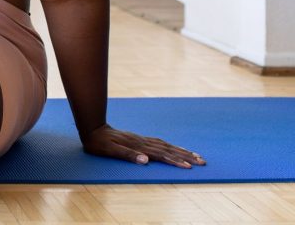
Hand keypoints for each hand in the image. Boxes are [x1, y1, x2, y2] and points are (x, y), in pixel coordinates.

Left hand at [81, 124, 205, 168]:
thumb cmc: (99, 143)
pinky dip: (171, 146)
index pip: (161, 155)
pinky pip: (160, 143)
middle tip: (202, 161)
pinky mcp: (139, 139)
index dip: (175, 160)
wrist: (92, 128)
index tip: (189, 166)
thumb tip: (146, 161)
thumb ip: (128, 155)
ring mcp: (142, 140)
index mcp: (139, 146)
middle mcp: (143, 142)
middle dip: (185, 156)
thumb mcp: (110, 150)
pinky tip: (175, 148)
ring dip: (181, 150)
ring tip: (195, 155)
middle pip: (168, 149)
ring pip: (166, 145)